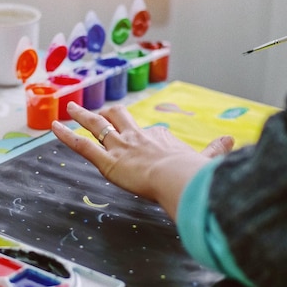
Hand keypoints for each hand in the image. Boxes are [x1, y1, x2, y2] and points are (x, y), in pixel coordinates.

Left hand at [51, 102, 233, 218]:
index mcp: (160, 137)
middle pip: (119, 118)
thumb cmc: (192, 172)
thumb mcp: (206, 159)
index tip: (144, 142)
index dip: (144, 138)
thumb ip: (216, 150)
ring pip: (97, 126)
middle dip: (107, 113)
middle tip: (97, 109)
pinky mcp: (107, 161)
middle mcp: (137, 137)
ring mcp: (120, 147)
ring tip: (69, 107)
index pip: (148, 134)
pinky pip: (82, 145)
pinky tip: (54, 127)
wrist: (179, 178)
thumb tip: (231, 141)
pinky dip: (67, 135)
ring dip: (82, 116)